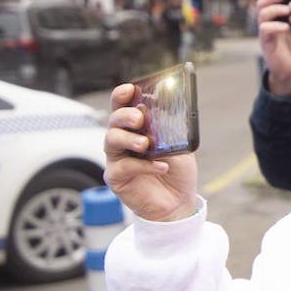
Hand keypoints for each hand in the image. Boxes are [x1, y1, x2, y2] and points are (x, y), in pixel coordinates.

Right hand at [103, 84, 199, 222]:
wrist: (179, 201)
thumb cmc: (177, 170)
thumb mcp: (178, 145)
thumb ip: (170, 129)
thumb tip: (167, 111)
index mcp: (136, 127)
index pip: (123, 106)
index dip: (122, 95)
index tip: (130, 89)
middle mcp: (122, 140)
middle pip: (114, 120)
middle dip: (125, 116)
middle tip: (140, 118)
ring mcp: (117, 158)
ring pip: (111, 141)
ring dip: (128, 139)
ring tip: (145, 144)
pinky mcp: (116, 178)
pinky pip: (124, 167)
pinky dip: (143, 166)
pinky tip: (161, 166)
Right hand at [256, 0, 290, 94]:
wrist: (289, 69)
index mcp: (273, 20)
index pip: (267, 2)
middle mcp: (266, 24)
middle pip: (260, 6)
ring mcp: (264, 34)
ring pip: (261, 17)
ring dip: (274, 11)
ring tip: (287, 11)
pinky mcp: (265, 44)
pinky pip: (265, 31)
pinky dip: (275, 27)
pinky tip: (286, 27)